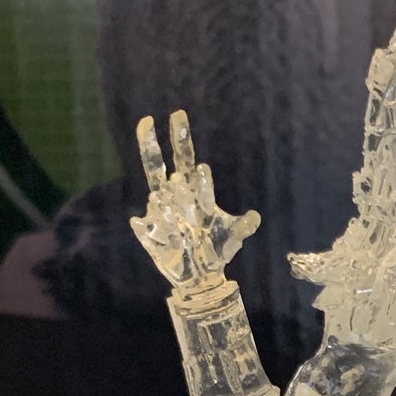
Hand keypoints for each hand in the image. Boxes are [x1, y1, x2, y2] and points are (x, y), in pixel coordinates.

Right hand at [130, 111, 259, 293]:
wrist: (201, 276)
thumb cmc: (217, 250)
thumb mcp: (233, 237)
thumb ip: (243, 226)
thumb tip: (254, 217)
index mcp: (193, 191)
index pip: (186, 160)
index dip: (184, 144)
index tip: (194, 149)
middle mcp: (172, 197)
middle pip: (158, 166)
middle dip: (151, 143)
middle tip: (146, 119)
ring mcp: (158, 214)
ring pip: (157, 198)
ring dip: (164, 201)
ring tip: (170, 206)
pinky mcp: (149, 234)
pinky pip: (145, 227)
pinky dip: (145, 226)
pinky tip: (141, 224)